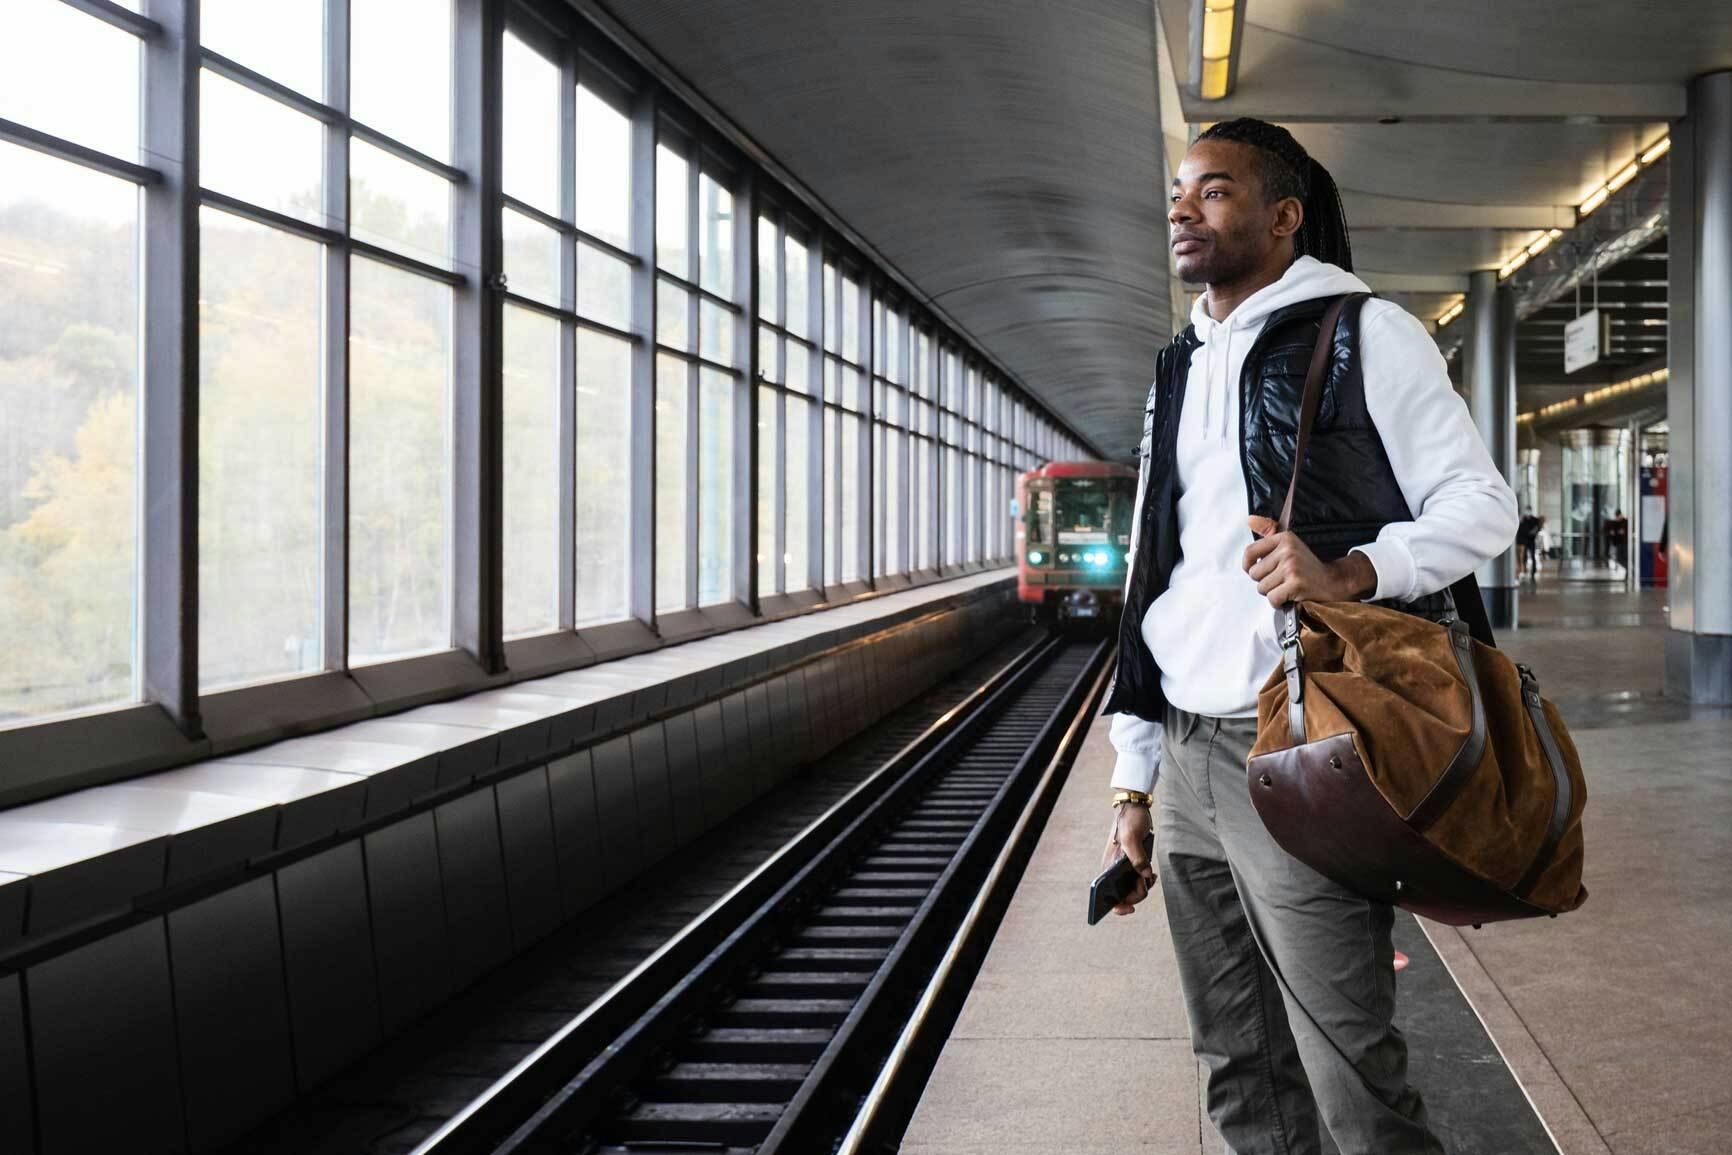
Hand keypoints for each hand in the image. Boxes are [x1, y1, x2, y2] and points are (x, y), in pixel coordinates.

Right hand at [1100, 803, 1155, 915]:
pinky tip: (1152, 874)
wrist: (1135, 807)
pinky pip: (1139, 880)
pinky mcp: (1133, 863)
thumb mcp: (1131, 838)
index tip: (1131, 909)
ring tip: (1150, 876)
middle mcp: (1113, 870)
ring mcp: (1123, 867)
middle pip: (1125, 895)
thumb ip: (1138, 858)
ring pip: (1133, 889)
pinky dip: (1147, 880)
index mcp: (1108, 866)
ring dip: (1144, 886)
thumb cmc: (1129, 821)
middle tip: (1145, 881)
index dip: (1118, 907)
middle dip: (1138, 893)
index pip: (1107, 896)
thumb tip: (1146, 876)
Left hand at [1242, 518, 1375, 606]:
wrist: (1333, 581)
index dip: (1247, 565)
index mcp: (1284, 538)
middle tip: (1281, 579)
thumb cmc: (1308, 566)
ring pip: (1262, 587)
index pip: (1250, 551)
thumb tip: (1250, 520)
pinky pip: (1272, 598)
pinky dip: (1279, 602)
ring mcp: (1291, 567)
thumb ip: (1269, 532)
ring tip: (1287, 586)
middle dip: (1265, 581)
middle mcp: (1287, 550)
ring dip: (1272, 592)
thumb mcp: (1289, 545)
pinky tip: (1289, 596)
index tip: (1252, 569)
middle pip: (1254, 574)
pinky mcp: (1296, 584)